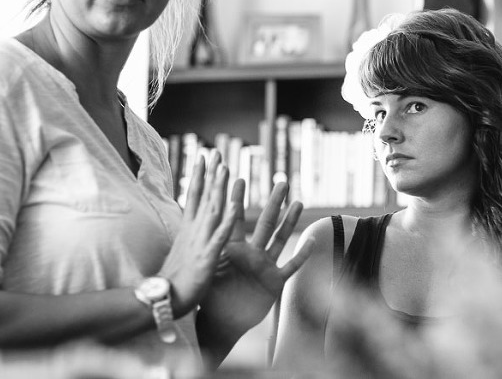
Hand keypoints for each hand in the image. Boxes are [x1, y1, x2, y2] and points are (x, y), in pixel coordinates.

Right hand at [158, 152, 237, 317]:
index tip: (204, 156)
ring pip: (212, 210)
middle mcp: (192, 230)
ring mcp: (199, 242)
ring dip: (219, 189)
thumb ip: (188, 234)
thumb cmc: (174, 278)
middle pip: (203, 196)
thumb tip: (188, 223)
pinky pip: (219, 236)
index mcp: (187, 228)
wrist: (164, 299)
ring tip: (226, 169)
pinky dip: (227, 220)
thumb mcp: (181, 250)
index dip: (199, 175)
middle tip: (216, 152)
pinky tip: (236, 206)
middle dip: (210, 173)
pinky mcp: (206, 257)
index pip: (193, 195)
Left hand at [199, 180, 314, 337]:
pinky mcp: (274, 282)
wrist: (221, 321)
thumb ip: (203, 250)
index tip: (239, 178)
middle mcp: (252, 253)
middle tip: (282, 182)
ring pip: (281, 239)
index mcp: (233, 248)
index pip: (236, 218)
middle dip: (274, 203)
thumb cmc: (211, 296)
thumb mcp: (206, 270)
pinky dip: (302, 255)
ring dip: (290, 221)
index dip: (237, 199)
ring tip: (298, 202)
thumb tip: (189, 231)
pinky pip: (291, 266)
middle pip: (266, 223)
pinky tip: (313, 241)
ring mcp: (265, 266)